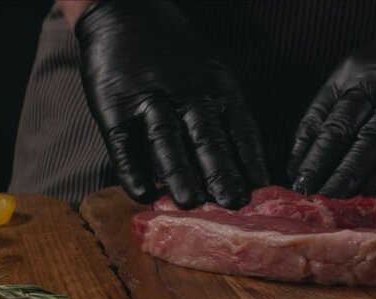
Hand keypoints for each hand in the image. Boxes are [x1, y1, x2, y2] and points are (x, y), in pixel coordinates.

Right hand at [75, 1, 267, 208]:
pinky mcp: (114, 106)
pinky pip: (124, 142)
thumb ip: (224, 109)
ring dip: (180, 173)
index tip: (262, 187)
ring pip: (167, 139)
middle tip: (234, 203)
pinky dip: (132, 168)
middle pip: (206, 136)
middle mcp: (185, 92)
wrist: (126, 13)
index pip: (239, 126)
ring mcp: (148, 98)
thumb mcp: (211, 70)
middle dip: (222, 171)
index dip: (251, 158)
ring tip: (191, 202)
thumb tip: (242, 163)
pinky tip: (142, 193)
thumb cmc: (174, 52)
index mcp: (215, 85)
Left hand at [288, 1, 375, 200]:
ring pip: (375, 136)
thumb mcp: (370, 73)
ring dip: (352, 172)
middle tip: (305, 196)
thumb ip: (347, 108)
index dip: (303, 150)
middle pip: (342, 128)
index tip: (292, 179)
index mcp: (351, 74)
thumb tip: (316, 152)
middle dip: (320, 165)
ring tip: (334, 200)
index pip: (318, 116)